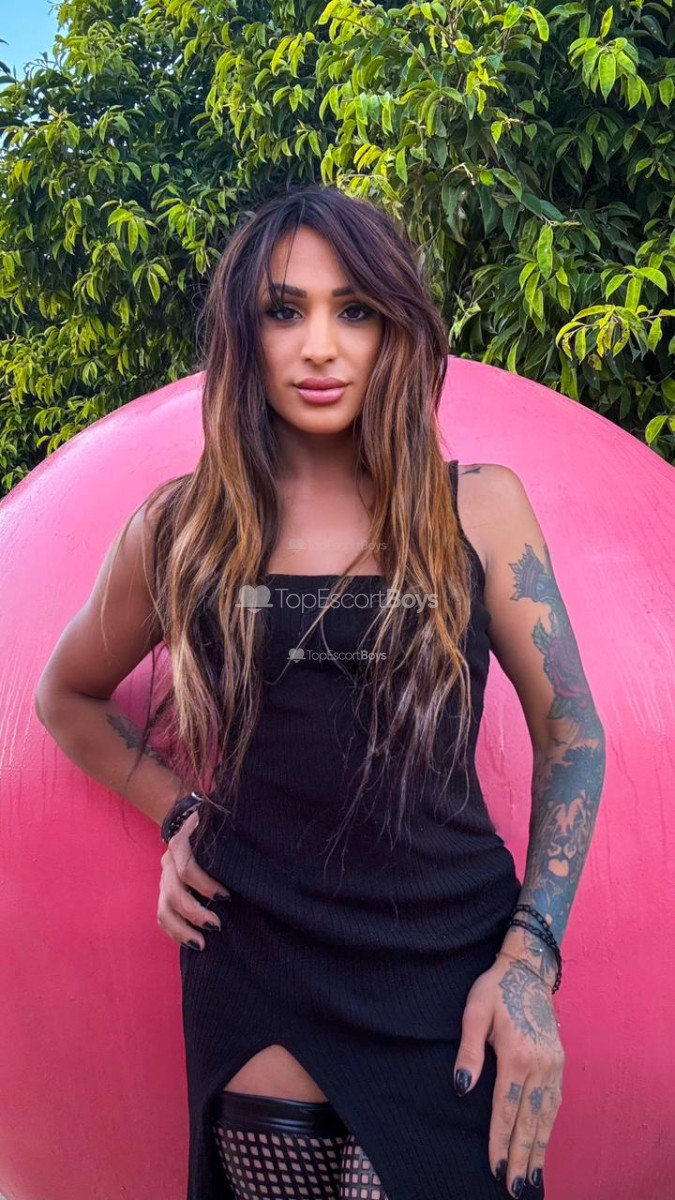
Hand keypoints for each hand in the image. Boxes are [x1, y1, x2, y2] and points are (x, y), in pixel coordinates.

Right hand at [157, 808, 231, 950]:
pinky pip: (163, 917)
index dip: (205, 885)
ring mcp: (164, 878)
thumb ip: (232, 841)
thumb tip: (251, 865)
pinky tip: (193, 942)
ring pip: (164, 910)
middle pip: (174, 893)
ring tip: (201, 944)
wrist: (201, 823)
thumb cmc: (221, 830)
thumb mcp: (225, 830)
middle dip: (195, 913)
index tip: (226, 898)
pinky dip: (176, 932)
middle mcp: (169, 860)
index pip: (186, 868)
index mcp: (183, 842)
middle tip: (218, 926)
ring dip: (182, 930)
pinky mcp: (165, 893)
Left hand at [452, 952, 563, 1195]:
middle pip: (530, 1121)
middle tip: (516, 1188)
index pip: (506, 1109)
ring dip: (539, 1149)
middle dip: (522, 1157)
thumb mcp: (475, 1012)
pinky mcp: (559, 1063)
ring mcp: (553, 1065)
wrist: (528, 971)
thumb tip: (462, 1087)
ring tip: (532, 1178)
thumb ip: (469, 1051)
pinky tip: (543, 1145)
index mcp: (517, 1055)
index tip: (495, 1168)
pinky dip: (549, 1129)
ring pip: (547, 1117)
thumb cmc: (495, 990)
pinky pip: (555, 1104)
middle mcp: (540, 1065)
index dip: (500, 1141)